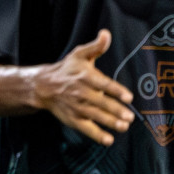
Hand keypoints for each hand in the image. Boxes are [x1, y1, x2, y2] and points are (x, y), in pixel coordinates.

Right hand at [32, 29, 134, 144]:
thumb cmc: (67, 69)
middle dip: (116, 110)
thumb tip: (106, 34)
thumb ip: (96, 47)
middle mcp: (81, 92)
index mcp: (85, 76)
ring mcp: (77, 107)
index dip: (116, 90)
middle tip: (130, 117)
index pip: (103, 84)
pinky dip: (97, 135)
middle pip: (101, 102)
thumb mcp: (79, 54)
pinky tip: (108, 140)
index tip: (129, 97)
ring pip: (96, 116)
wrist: (43, 86)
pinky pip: (86, 129)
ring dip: (110, 122)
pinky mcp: (73, 119)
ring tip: (124, 126)